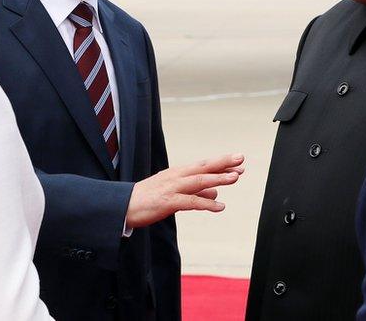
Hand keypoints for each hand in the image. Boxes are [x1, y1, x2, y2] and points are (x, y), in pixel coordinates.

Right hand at [125, 153, 244, 228]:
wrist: (123, 207)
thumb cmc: (148, 199)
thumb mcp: (174, 193)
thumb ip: (195, 191)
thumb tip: (215, 192)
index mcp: (178, 173)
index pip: (203, 165)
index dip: (221, 163)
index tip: (238, 161)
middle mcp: (176, 177)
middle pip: (203, 167)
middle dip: (223, 163)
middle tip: (241, 159)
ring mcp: (172, 188)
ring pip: (199, 181)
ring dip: (218, 178)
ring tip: (236, 177)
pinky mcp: (168, 202)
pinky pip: (190, 202)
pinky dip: (206, 203)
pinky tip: (220, 207)